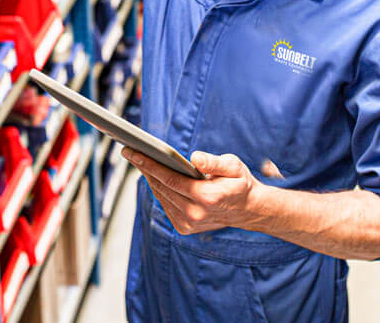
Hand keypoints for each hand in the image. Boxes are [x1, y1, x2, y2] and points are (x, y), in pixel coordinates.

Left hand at [123, 148, 263, 235]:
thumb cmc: (240, 183)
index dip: (149, 165)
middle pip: (161, 187)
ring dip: (150, 179)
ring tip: (141, 161)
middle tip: (131, 151)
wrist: (248, 210)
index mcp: (207, 198)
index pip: (170, 179)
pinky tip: (155, 177)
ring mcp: (189, 223)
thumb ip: (214, 162)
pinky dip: (160, 190)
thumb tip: (195, 158)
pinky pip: (166, 205)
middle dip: (144, 168)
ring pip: (161, 196)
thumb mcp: (233, 166)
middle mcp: (195, 214)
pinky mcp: (185, 228)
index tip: (133, 152)